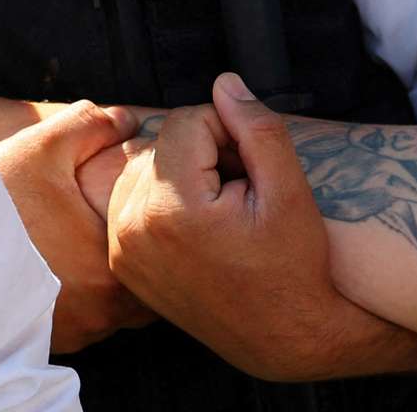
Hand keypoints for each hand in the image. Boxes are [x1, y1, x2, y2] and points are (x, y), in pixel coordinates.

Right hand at [0, 100, 156, 352]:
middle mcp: (101, 311)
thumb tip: (127, 121)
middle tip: (139, 228)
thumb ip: (93, 126)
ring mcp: (78, 331)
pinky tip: (77, 270)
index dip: (166, 225)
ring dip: (120, 281)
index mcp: (111, 269)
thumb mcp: (41, 147)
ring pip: (124, 306)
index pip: (170, 250)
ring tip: (106, 248)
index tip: (159, 209)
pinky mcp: (54, 341)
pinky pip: (92, 321)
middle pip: (151, 284)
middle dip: (148, 257)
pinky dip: (91, 299)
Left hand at [106, 74, 416, 379]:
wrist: (284, 333)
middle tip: (242, 187)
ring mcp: (123, 250)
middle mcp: (132, 228)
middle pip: (163, 143)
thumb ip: (258, 130)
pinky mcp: (124, 264)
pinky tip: (202, 224)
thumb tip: (226, 83)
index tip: (254, 165)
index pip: (188, 121)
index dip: (230, 131)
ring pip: (146, 168)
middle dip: (204, 151)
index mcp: (172, 208)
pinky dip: (165, 200)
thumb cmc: (294, 266)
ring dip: (184, 173)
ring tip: (224, 206)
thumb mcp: (290, 192)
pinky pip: (133, 202)